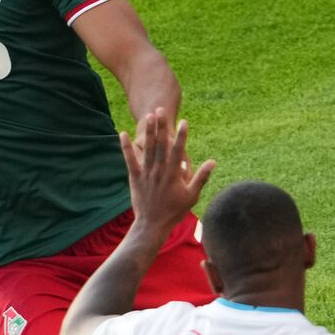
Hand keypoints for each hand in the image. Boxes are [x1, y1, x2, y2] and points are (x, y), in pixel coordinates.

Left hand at [119, 108, 214, 231]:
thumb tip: (212, 161)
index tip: (183, 121)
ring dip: (148, 132)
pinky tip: (122, 134)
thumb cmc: (175, 211)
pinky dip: (125, 147)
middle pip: (160, 145)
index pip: (178, 150)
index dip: (181, 135)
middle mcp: (159, 171)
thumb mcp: (192, 195)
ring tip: (148, 116)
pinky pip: (130, 160)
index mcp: (173, 174)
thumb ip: (201, 177)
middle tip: (161, 110)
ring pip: (147, 149)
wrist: (153, 225)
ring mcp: (146, 173)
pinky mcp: (135, 177)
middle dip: (162, 126)